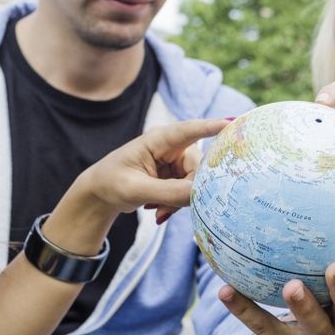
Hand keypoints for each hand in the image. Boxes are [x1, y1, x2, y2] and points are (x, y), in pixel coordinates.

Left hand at [74, 118, 226, 216]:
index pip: (191, 129)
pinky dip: (177, 204)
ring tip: (158, 212)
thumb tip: (199, 196)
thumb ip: (168, 192)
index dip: (213, 126)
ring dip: (181, 201)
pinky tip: (159, 211)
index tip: (234, 122)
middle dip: (190, 190)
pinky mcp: (177, 174)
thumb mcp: (136, 190)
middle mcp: (172, 146)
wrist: (101, 194)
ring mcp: (176, 160)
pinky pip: (190, 190)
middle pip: (200, 165)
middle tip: (166, 209)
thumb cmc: (111, 184)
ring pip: (197, 181)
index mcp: (159, 139)